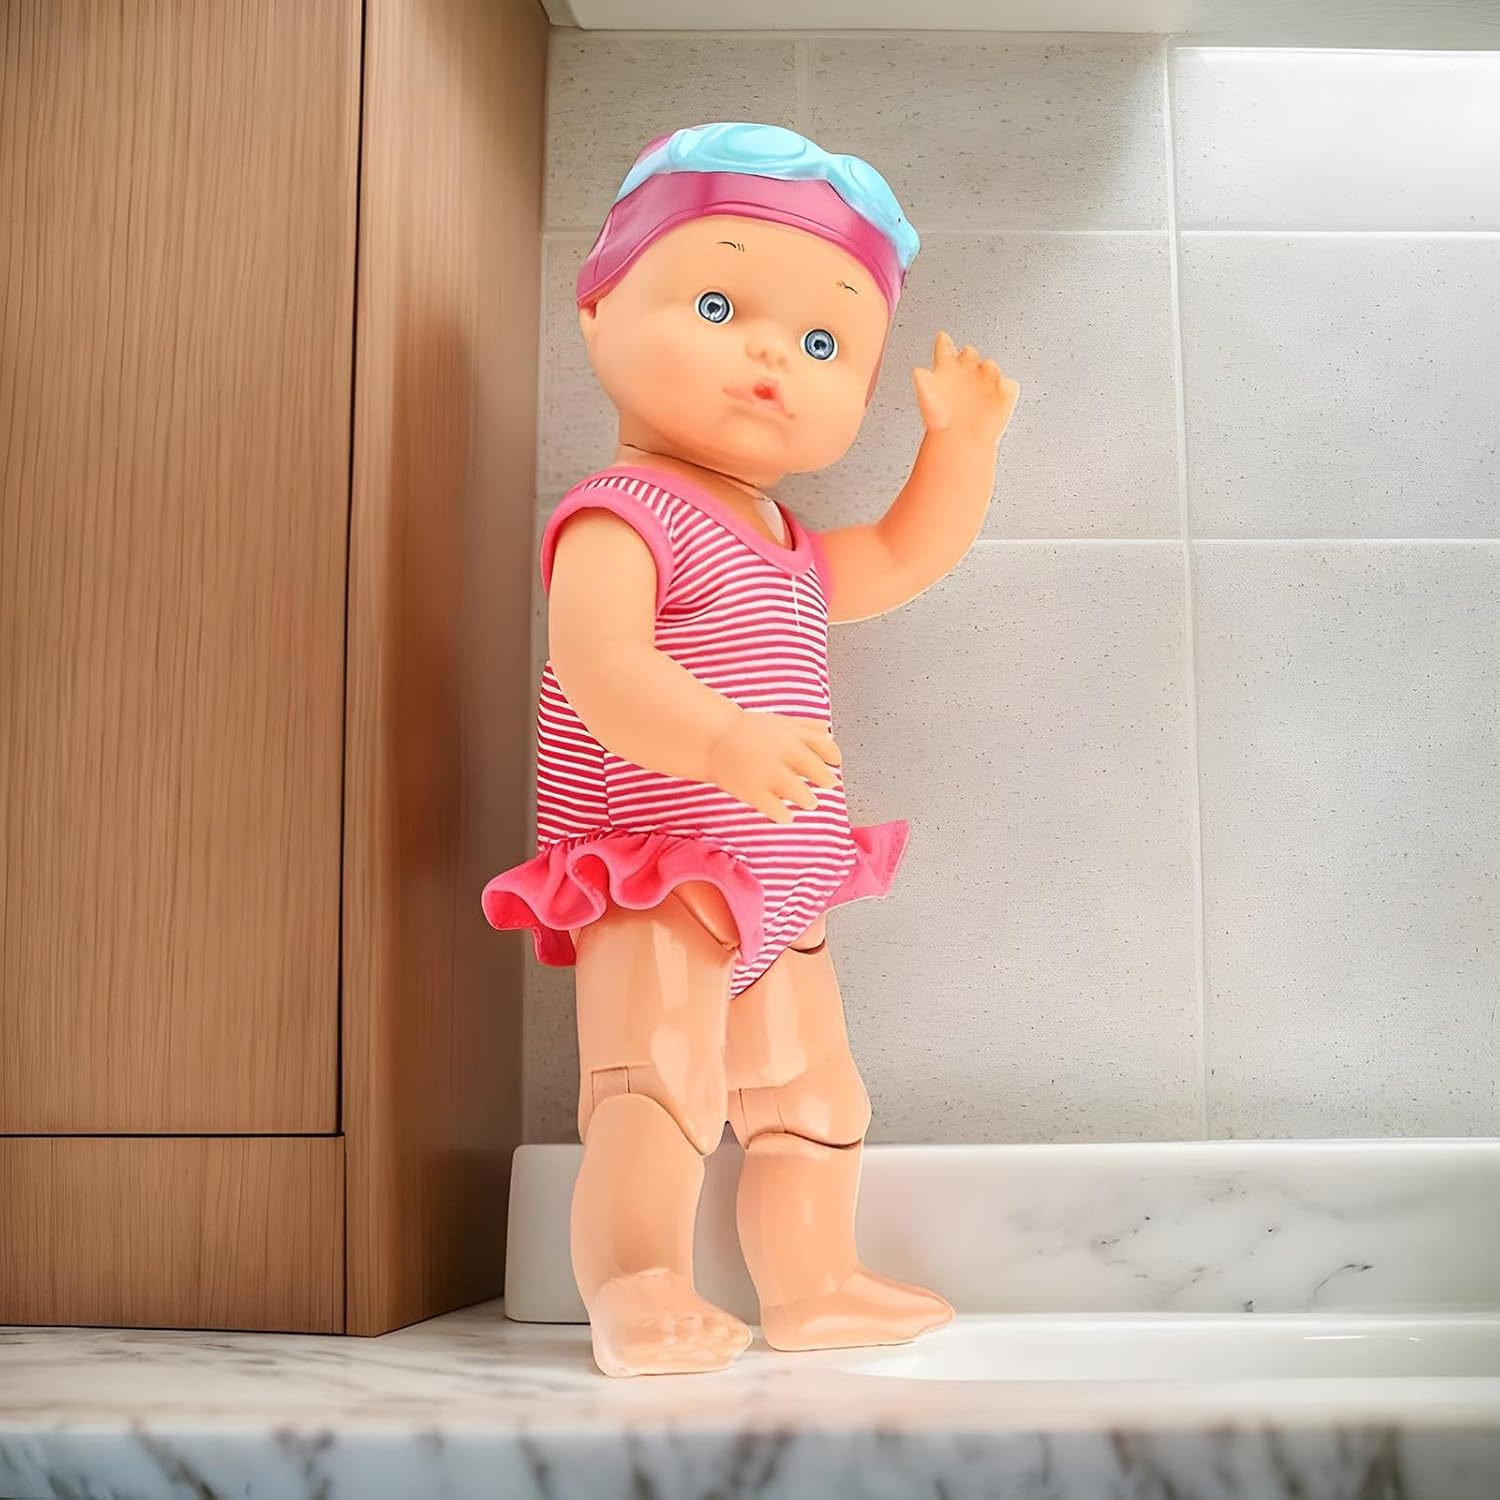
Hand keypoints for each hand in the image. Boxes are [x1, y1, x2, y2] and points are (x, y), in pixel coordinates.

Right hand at [705, 710, 841, 824]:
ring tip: (808, 801)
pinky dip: (785, 815)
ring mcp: (767, 774)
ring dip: (808, 799)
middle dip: (826, 779)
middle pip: (816, 770)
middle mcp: (781, 753)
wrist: (712, 740)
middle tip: (828, 784)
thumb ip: (805, 727)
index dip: (833, 756)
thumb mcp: (779, 722)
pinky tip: (786, 814)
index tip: (835, 763)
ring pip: (800, 793)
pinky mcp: (753, 792)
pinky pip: (776, 810)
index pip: (824, 746)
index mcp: (789, 735)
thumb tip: (829, 731)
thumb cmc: (748, 732)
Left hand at [912, 331, 1019, 445]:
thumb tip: (917, 371)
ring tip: (985, 371)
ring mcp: (985, 381)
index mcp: (947, 369)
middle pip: (969, 353)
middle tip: (968, 357)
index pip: (945, 347)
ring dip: (988, 366)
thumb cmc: (940, 422)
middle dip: (969, 353)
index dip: (943, 342)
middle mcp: (966, 372)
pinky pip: (1008, 384)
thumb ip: (921, 382)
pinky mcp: (1002, 394)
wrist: (957, 442)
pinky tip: (1000, 387)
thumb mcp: (926, 397)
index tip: (942, 339)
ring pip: (990, 365)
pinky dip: (1006, 385)